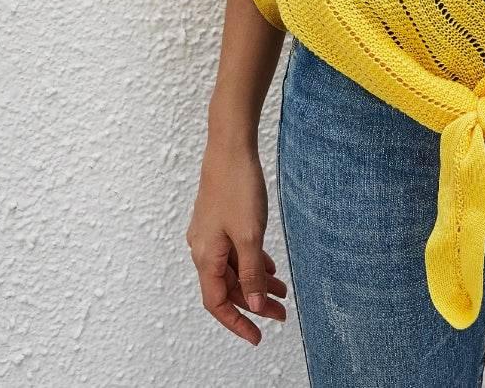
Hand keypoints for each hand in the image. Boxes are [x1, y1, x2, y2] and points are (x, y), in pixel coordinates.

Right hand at [185, 139, 288, 346]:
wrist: (230, 148)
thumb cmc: (237, 188)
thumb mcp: (249, 235)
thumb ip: (251, 273)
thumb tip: (252, 306)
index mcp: (206, 257)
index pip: (218, 303)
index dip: (236, 322)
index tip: (257, 336)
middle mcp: (203, 249)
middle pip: (229, 287)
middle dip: (254, 303)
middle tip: (281, 313)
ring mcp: (210, 235)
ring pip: (233, 269)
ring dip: (256, 282)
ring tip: (281, 292)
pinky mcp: (219, 222)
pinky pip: (234, 252)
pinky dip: (252, 263)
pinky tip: (269, 268)